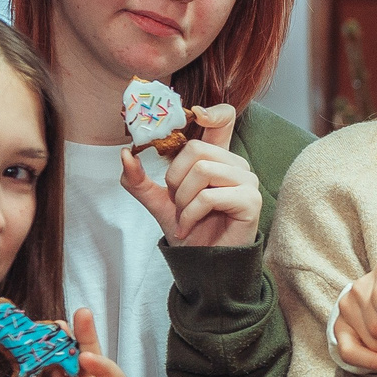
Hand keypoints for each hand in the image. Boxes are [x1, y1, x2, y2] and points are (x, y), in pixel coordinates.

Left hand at [121, 105, 263, 247]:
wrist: (204, 264)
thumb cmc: (189, 231)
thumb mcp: (157, 203)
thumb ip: (139, 181)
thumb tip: (126, 154)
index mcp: (216, 159)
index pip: (223, 120)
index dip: (213, 112)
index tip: (196, 115)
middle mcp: (234, 165)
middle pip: (196, 149)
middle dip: (175, 180)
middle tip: (177, 203)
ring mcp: (246, 182)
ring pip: (203, 170)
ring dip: (183, 200)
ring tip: (185, 217)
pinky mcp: (250, 201)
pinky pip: (209, 195)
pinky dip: (191, 214)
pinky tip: (189, 227)